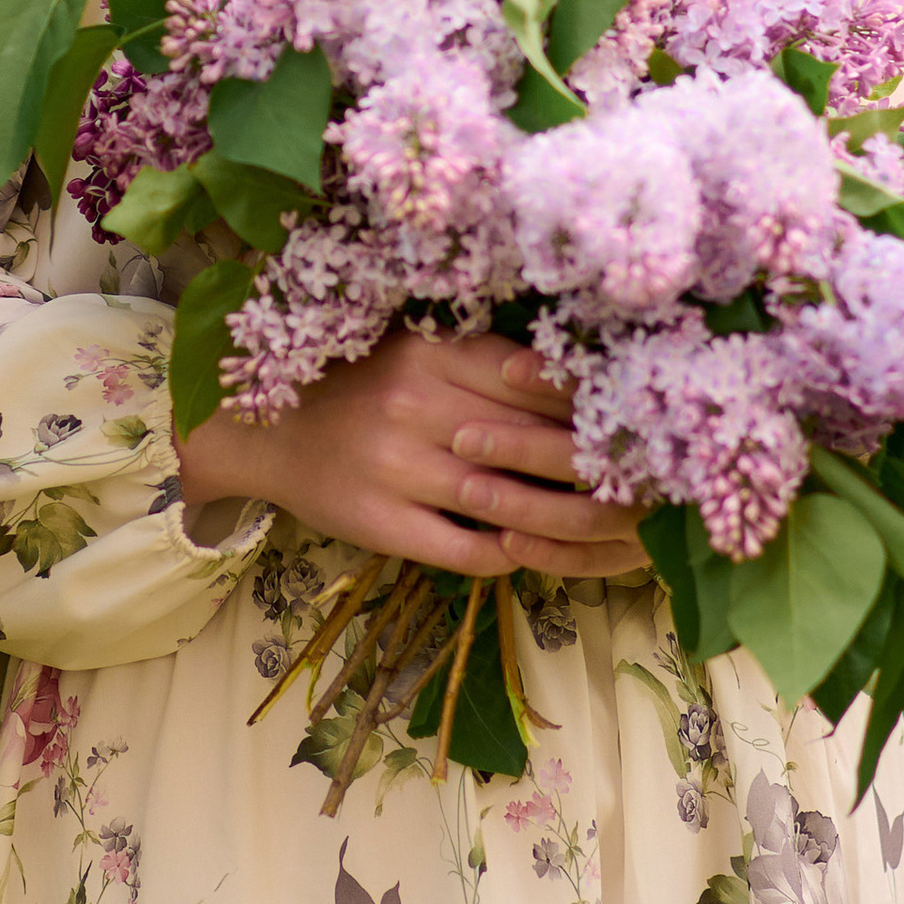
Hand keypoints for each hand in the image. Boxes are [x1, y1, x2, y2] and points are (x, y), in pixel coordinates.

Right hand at [176, 327, 651, 577]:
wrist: (261, 432)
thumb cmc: (352, 383)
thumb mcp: (410, 348)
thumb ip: (478, 357)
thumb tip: (574, 373)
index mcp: (428, 351)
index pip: (532, 378)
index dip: (589, 403)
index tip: (631, 419)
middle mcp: (415, 405)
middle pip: (531, 441)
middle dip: (592, 464)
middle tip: (642, 480)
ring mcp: (397, 468)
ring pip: (507, 500)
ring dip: (563, 517)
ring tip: (605, 524)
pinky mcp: (381, 525)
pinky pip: (466, 550)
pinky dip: (510, 555)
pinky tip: (534, 552)